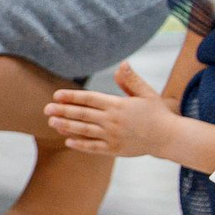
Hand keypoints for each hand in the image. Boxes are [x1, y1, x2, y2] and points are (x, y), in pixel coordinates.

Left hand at [45, 64, 176, 157]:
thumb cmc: (157, 113)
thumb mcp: (146, 93)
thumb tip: (122, 65)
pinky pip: (93, 147)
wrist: (169, 137)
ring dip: (66, 126)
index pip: (89, 98)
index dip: (72, 96)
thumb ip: (131, 80)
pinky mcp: (115, 150)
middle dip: (63, 111)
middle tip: (46, 109)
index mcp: (118, 105)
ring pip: (84, 131)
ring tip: (51, 122)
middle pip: (82, 114)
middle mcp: (113, 120)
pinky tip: (67, 141)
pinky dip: (80, 145)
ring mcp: (113, 136)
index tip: (57, 95)